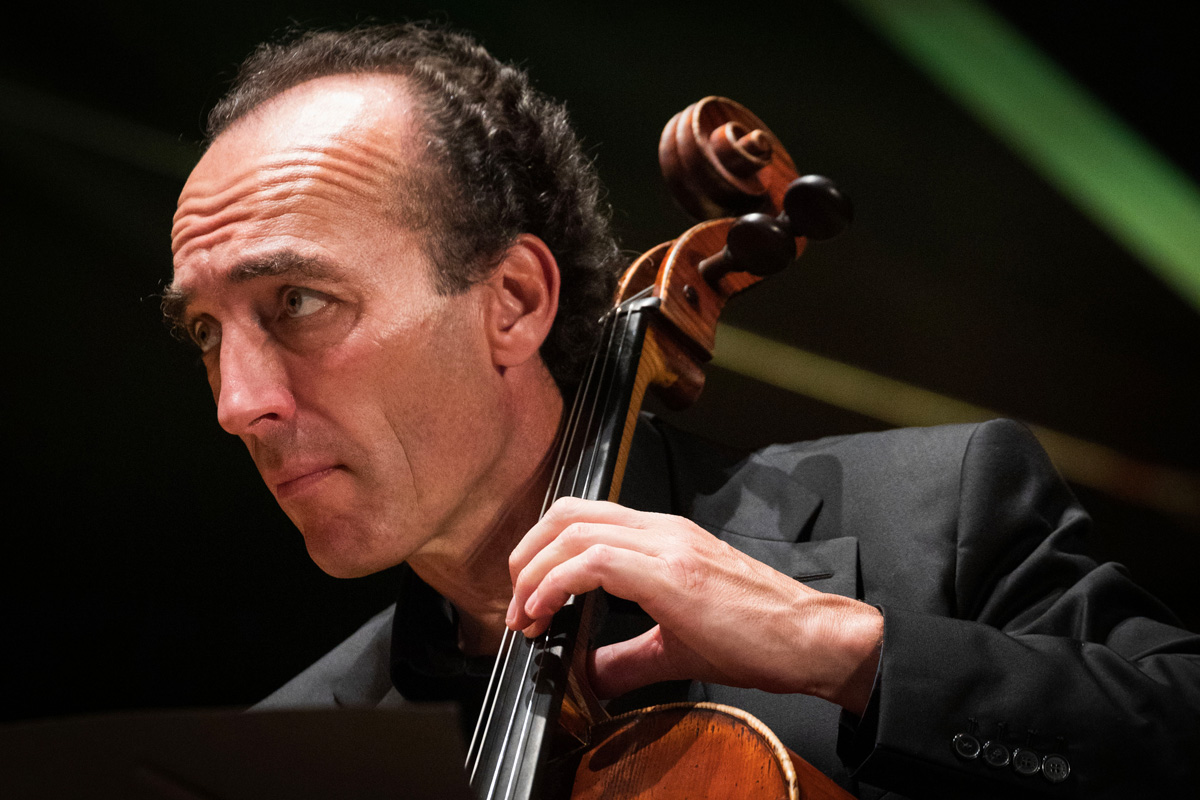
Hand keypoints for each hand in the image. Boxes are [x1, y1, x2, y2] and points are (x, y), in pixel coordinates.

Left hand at [505, 497, 882, 713]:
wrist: (811, 640)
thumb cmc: (758, 636)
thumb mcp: (675, 644)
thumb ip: (625, 657)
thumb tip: (588, 675)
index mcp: (662, 538)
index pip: (582, 518)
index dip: (540, 553)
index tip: (526, 602)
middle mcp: (661, 530)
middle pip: (566, 513)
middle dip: (525, 556)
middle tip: (514, 604)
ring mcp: (667, 546)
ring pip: (573, 530)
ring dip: (533, 573)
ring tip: (523, 615)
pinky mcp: (672, 574)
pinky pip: (594, 560)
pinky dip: (555, 584)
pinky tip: (544, 613)